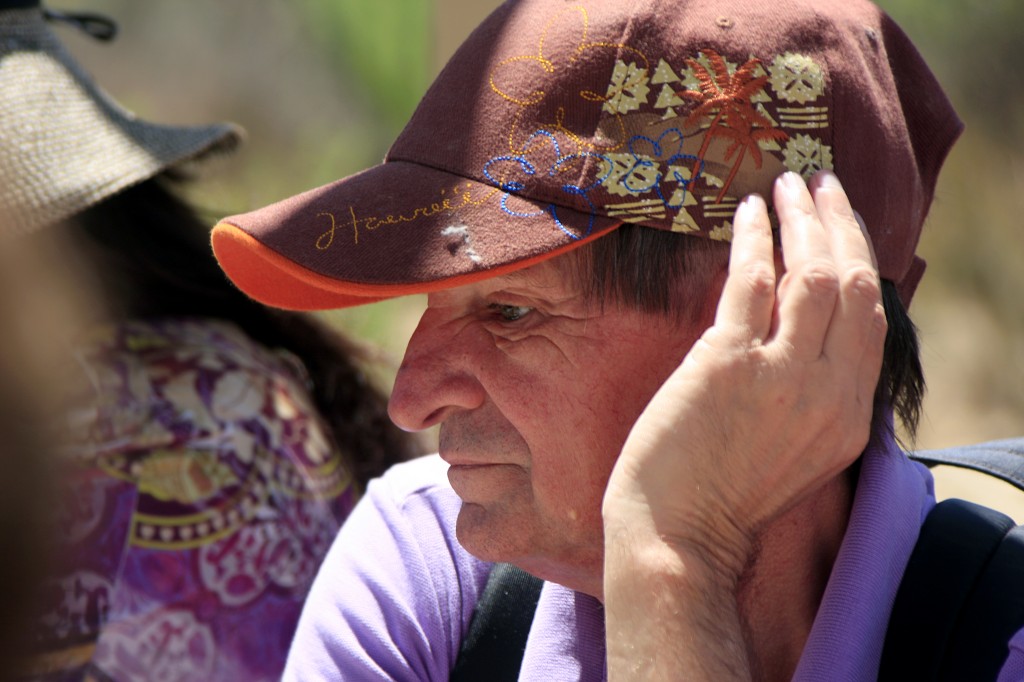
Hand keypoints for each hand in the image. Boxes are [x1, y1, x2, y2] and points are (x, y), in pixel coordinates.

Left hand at [603, 170, 885, 679]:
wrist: (676, 538)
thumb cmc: (721, 493)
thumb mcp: (797, 449)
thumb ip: (814, 392)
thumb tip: (803, 325)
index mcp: (851, 416)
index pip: (873, 317)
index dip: (861, 258)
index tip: (844, 222)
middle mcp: (830, 393)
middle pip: (854, 284)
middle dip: (840, 223)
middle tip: (820, 183)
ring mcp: (781, 377)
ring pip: (812, 274)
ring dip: (802, 218)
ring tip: (787, 183)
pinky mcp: (727, 365)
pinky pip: (750, 282)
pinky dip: (754, 238)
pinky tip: (748, 211)